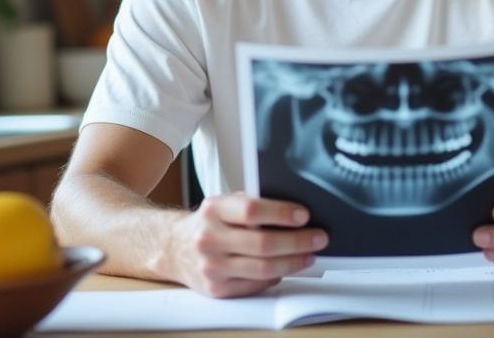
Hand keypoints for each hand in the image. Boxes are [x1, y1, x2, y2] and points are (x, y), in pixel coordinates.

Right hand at [159, 192, 327, 297]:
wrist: (175, 248)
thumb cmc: (209, 223)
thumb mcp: (224, 203)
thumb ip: (252, 203)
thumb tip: (294, 211)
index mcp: (213, 210)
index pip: (252, 210)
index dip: (282, 213)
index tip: (304, 215)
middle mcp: (209, 238)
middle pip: (263, 243)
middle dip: (297, 241)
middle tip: (318, 238)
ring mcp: (211, 266)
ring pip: (263, 268)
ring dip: (293, 262)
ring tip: (308, 255)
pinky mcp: (216, 289)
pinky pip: (255, 285)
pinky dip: (275, 277)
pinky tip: (284, 269)